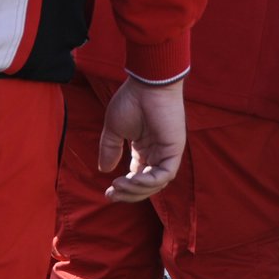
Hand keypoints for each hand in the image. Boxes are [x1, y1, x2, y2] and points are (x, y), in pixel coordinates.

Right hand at [100, 78, 186, 201]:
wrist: (147, 84)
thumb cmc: (132, 100)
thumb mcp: (114, 129)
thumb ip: (110, 149)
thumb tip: (104, 170)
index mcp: (145, 149)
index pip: (138, 178)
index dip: (124, 189)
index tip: (107, 192)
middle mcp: (157, 153)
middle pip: (148, 186)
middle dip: (129, 194)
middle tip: (111, 194)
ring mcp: (167, 152)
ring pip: (157, 184)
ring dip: (136, 189)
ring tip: (119, 185)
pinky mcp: (174, 149)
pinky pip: (165, 174)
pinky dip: (149, 181)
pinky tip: (132, 178)